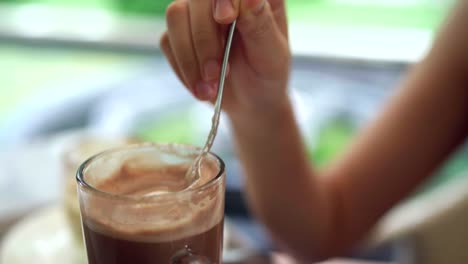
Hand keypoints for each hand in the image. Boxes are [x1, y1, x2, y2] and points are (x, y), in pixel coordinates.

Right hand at [160, 0, 289, 115]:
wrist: (249, 102)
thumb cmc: (267, 74)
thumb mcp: (271, 54)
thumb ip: (260, 25)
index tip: (226, 18)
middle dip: (204, 38)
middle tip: (216, 74)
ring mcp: (197, 13)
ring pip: (176, 15)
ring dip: (190, 56)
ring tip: (209, 87)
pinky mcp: (178, 33)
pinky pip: (168, 41)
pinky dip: (183, 68)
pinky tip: (202, 88)